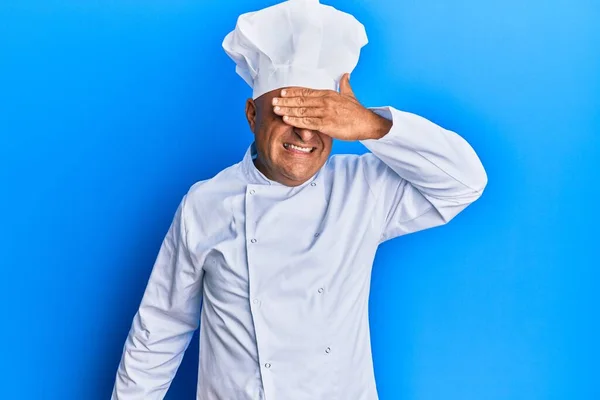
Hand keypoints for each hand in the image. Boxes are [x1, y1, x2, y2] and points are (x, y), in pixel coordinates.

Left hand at [272, 73, 391, 140]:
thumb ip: (344, 85)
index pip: (306, 91)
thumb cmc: (358, 112)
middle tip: (272, 101)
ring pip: (302, 111)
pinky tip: (287, 119)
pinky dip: (296, 121)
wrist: (368, 123)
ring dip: (287, 110)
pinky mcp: (327, 124)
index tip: (281, 92)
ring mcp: (325, 113)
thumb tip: (345, 74)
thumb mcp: (350, 95)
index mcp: (328, 94)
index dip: (293, 92)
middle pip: (301, 100)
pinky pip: (308, 122)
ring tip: (275, 110)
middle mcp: (325, 101)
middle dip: (285, 101)